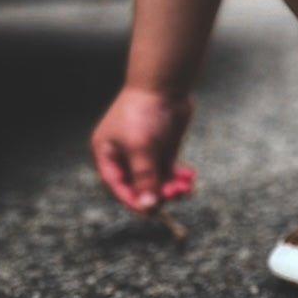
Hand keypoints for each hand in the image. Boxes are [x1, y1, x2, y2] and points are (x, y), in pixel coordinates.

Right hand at [91, 86, 195, 213]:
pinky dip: (179, 178)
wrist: (164, 85)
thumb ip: (145, 178)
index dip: (133, 201)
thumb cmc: (144, 114)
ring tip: (186, 187)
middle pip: (140, 186)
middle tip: (176, 195)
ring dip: (172, 188)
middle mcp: (124, 156)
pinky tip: (190, 178)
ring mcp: (145, 153)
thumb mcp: (142, 148)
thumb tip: (149, 206)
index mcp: (107, 154)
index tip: (151, 212)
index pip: (117, 186)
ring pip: (158, 181)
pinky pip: (170, 172)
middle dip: (158, 193)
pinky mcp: (164, 149)